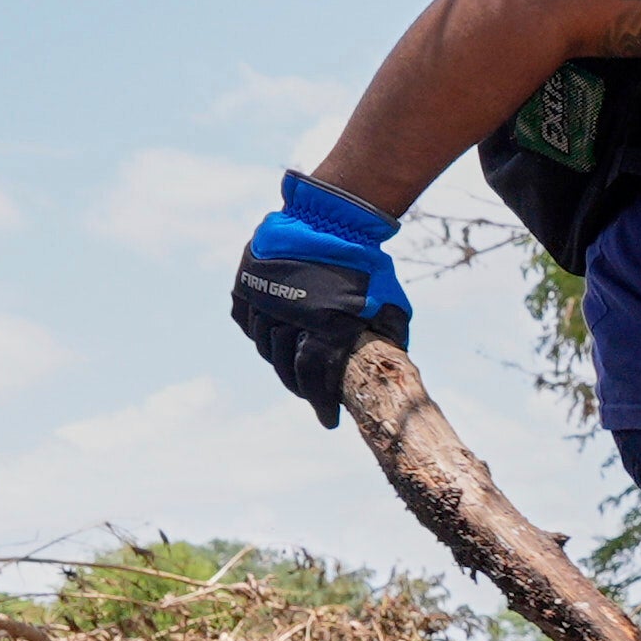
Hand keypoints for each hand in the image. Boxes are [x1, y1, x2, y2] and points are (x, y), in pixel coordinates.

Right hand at [231, 172, 411, 425]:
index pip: (315, 378)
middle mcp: (289, 314)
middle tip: (311, 393)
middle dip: (299, 386)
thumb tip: (395, 367)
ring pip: (263, 343)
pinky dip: (256, 330)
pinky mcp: (247, 282)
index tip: (328, 422)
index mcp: (327, 324)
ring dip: (277, 358)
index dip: (320, 404)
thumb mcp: (391, 304)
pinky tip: (269, 335)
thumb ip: (389, 338)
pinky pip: (245, 318)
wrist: (334, 217)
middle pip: (285, 366)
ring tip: (290, 363)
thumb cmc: (368, 265)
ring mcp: (264, 297)